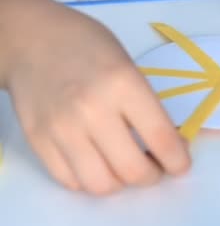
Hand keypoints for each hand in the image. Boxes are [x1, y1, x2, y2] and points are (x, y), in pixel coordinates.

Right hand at [2, 0, 189, 194]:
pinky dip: (91, 180)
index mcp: (123, 84)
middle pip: (132, 170)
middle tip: (155, 167)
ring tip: (127, 167)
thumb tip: (169, 145)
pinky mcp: (38, 141)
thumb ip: (147, 107)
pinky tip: (99, 164)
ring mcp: (61, 129)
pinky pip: (71, 181)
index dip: (177, 161)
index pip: (161, 138)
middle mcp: (92, 110)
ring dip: (122, 183)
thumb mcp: (130, 67)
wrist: (33, 40)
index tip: (181, 164)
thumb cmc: (89, 47)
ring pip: (101, 185)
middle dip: (152, 176)